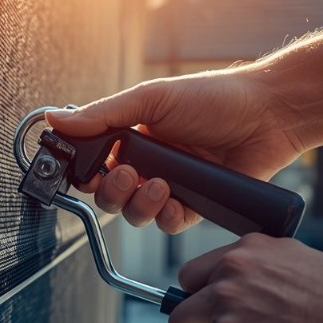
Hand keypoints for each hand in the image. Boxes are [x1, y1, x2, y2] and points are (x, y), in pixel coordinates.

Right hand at [46, 71, 305, 232]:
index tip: (84, 172)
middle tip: (127, 175)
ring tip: (160, 184)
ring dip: (139, 204)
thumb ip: (102, 115)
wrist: (269, 114)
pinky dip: (167, 217)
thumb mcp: (151, 100)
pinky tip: (176, 200)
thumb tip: (54, 118)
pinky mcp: (196, 204)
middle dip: (111, 192)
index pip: (94, 163)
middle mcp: (149, 162)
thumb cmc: (214, 98)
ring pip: (135, 213)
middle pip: (109, 194)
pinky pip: (168, 224)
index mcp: (132, 135)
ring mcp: (171, 185)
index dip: (85, 173)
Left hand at [168, 234, 322, 322]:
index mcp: (248, 249)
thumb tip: (235, 288)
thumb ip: (260, 271)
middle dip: (194, 320)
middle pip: (180, 299)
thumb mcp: (299, 264)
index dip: (203, 295)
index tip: (215, 311)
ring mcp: (226, 303)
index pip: (197, 271)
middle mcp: (231, 270)